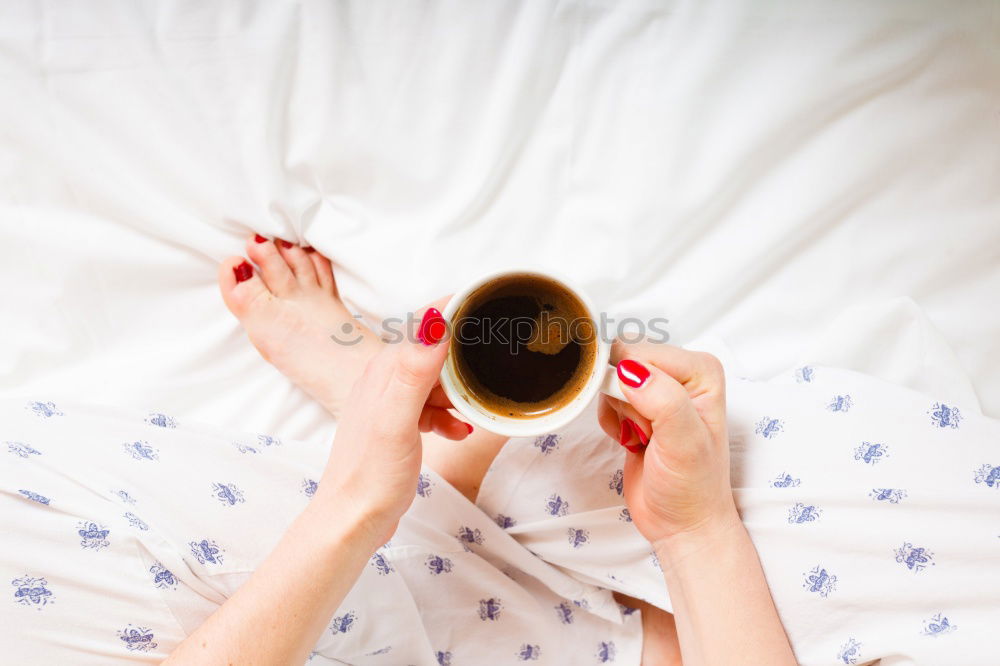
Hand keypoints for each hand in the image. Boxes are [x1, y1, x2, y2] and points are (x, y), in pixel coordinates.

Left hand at [316, 305, 469, 545]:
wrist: (353, 520)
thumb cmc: (372, 474)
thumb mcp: (397, 421)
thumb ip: (414, 371)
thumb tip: (434, 323)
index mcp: (384, 369)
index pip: (424, 324)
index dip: (457, 312)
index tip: (491, 310)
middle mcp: (384, 379)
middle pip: (433, 349)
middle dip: (465, 356)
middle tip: (494, 367)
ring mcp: (389, 402)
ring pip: (435, 379)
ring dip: (458, 391)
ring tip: (475, 409)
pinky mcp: (396, 425)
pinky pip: (429, 407)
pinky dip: (448, 415)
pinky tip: (459, 431)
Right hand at [598, 341, 736, 550]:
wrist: (682, 523)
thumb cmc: (693, 487)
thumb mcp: (685, 444)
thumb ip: (664, 401)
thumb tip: (631, 371)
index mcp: (701, 371)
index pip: (644, 353)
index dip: (633, 386)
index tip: (646, 421)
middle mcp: (682, 374)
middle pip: (625, 361)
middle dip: (622, 398)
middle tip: (646, 431)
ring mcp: (659, 390)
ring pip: (612, 379)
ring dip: (616, 412)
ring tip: (641, 438)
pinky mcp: (639, 407)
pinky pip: (606, 397)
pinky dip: (609, 420)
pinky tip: (630, 440)